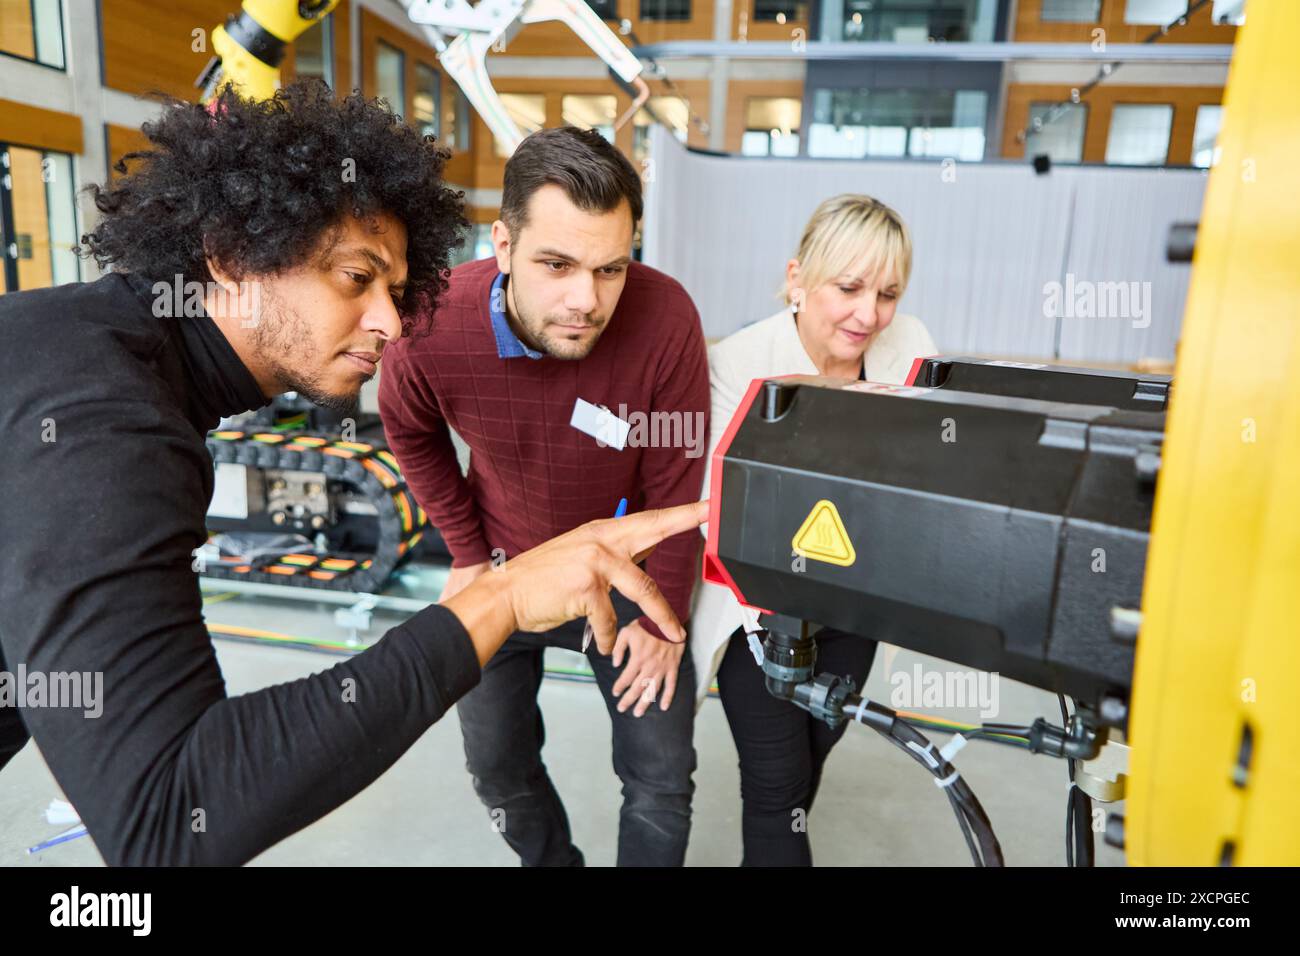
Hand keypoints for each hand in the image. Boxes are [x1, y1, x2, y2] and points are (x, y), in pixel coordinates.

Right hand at [441, 500, 707, 664]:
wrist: (505, 594)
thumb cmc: (543, 580)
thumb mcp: (581, 557)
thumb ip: (614, 556)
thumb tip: (645, 553)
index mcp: (602, 532)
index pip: (648, 520)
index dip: (680, 513)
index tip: (707, 506)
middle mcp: (601, 540)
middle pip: (653, 530)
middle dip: (684, 520)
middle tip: (710, 513)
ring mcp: (594, 562)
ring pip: (643, 589)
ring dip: (662, 616)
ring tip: (674, 634)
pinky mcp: (586, 587)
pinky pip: (609, 619)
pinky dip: (606, 636)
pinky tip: (600, 642)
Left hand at [609, 620, 684, 716]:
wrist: (668, 620)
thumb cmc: (646, 625)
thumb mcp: (627, 632)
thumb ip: (618, 648)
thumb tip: (615, 664)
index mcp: (638, 658)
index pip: (626, 677)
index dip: (619, 686)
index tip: (615, 693)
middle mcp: (650, 666)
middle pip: (638, 688)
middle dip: (628, 699)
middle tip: (622, 709)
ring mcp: (663, 668)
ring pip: (653, 689)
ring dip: (645, 703)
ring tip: (637, 713)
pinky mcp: (673, 667)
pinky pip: (671, 684)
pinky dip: (668, 697)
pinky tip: (664, 707)